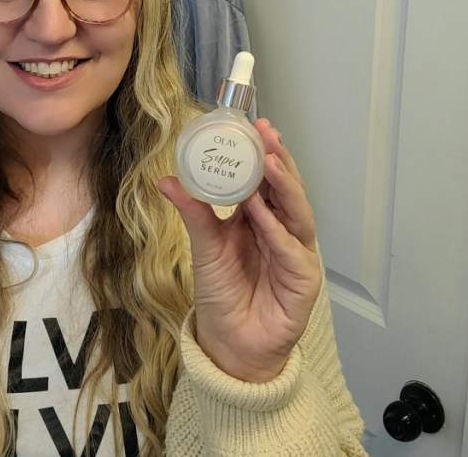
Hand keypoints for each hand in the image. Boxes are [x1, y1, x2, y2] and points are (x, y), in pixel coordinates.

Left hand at [159, 118, 321, 382]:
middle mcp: (282, 229)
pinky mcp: (303, 278)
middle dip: (279, 160)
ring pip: (297, 212)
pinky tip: (263, 213)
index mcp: (260, 217)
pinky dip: (277, 230)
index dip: (263, 152)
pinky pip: (291, 250)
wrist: (230, 341)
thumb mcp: (203, 246)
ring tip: (269, 163)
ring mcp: (296, 252)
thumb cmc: (222, 292)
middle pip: (287, 189)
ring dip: (284, 187)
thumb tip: (165, 179)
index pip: (267, 178)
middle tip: (267, 134)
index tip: (254, 125)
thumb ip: (192, 212)